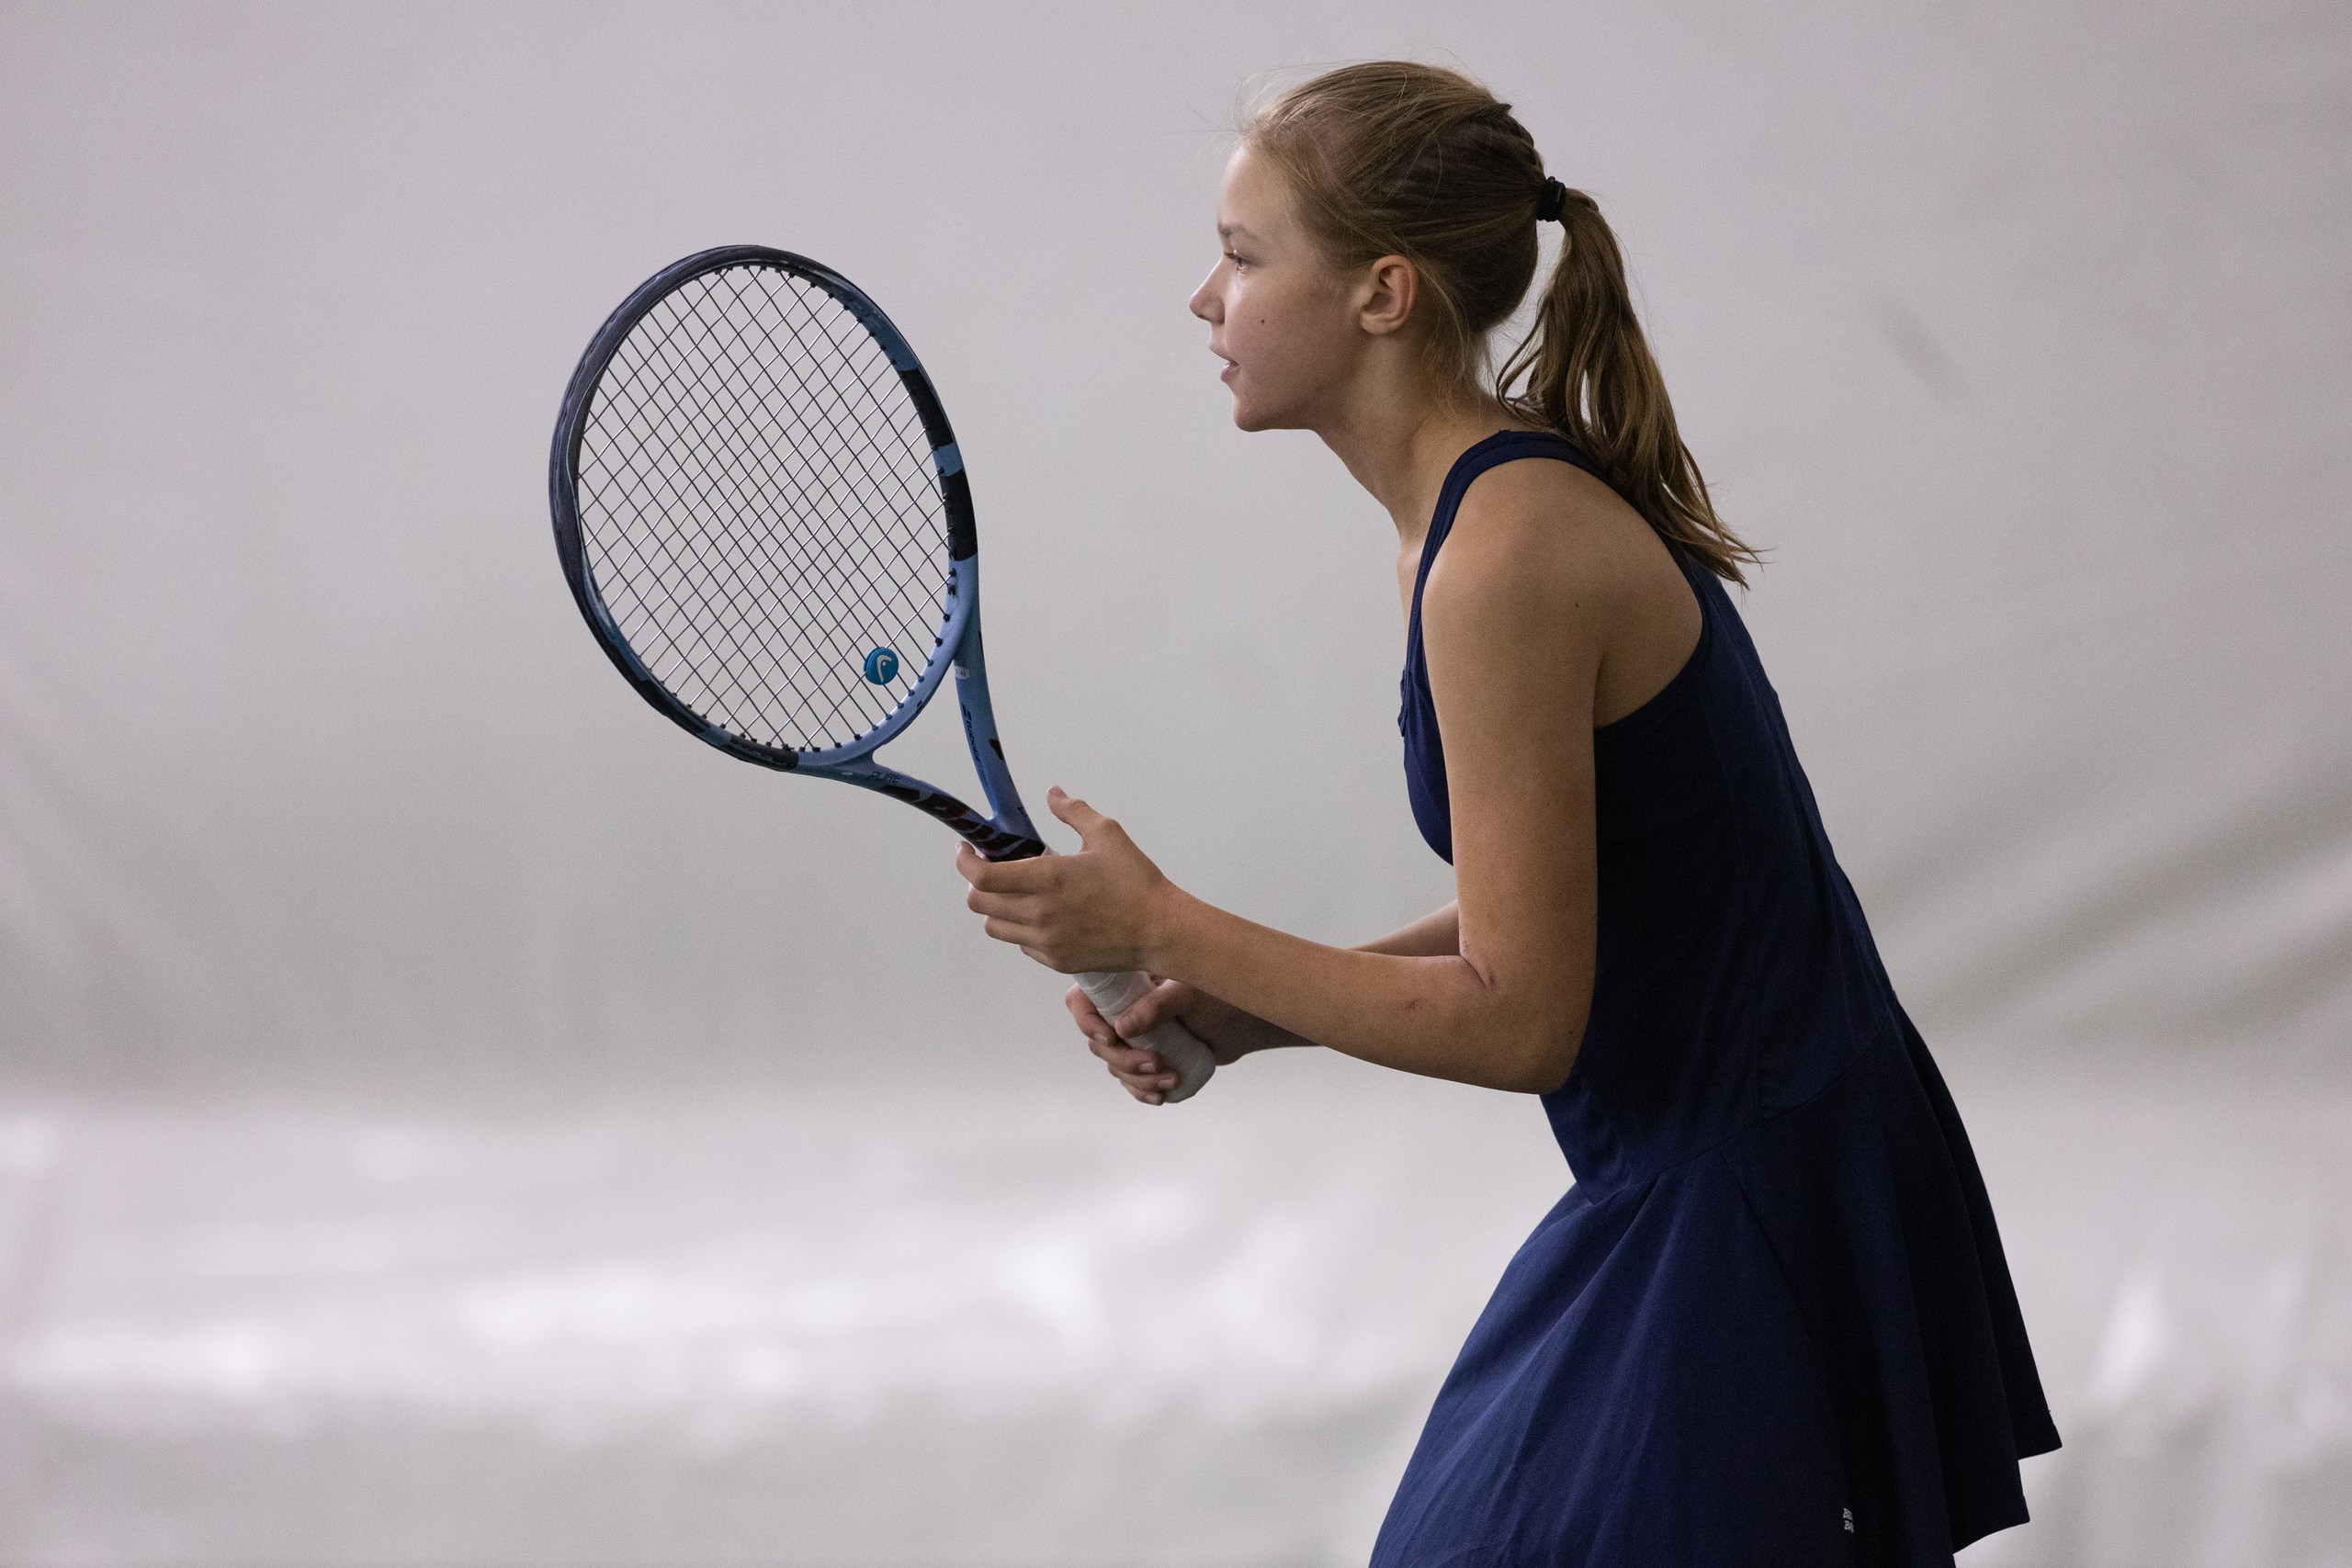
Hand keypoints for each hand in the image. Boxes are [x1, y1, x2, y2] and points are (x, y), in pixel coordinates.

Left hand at [956, 787, 1178, 973]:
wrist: (1161, 930)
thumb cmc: (1136, 881)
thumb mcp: (1107, 834)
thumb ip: (1073, 811)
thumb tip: (1052, 794)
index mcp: (1048, 878)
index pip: (981, 877)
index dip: (965, 862)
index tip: (966, 850)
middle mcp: (1040, 914)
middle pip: (978, 904)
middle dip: (976, 883)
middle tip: (991, 869)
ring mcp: (1046, 941)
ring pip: (995, 927)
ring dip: (996, 908)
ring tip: (1015, 893)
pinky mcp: (1056, 960)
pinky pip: (1021, 945)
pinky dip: (1021, 929)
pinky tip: (1043, 915)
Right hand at [1067, 977, 1274, 1105]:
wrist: (1244, 1022)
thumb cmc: (1220, 997)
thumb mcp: (1190, 995)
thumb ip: (1158, 1005)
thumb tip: (1121, 1029)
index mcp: (1126, 984)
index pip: (1083, 1000)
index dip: (1087, 1022)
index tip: (1111, 1039)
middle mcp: (1123, 1009)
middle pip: (1099, 1042)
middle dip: (1124, 1061)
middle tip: (1156, 1063)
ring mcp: (1135, 1037)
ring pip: (1115, 1066)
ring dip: (1138, 1079)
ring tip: (1171, 1078)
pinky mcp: (1149, 1057)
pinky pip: (1131, 1081)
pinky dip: (1142, 1092)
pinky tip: (1161, 1097)